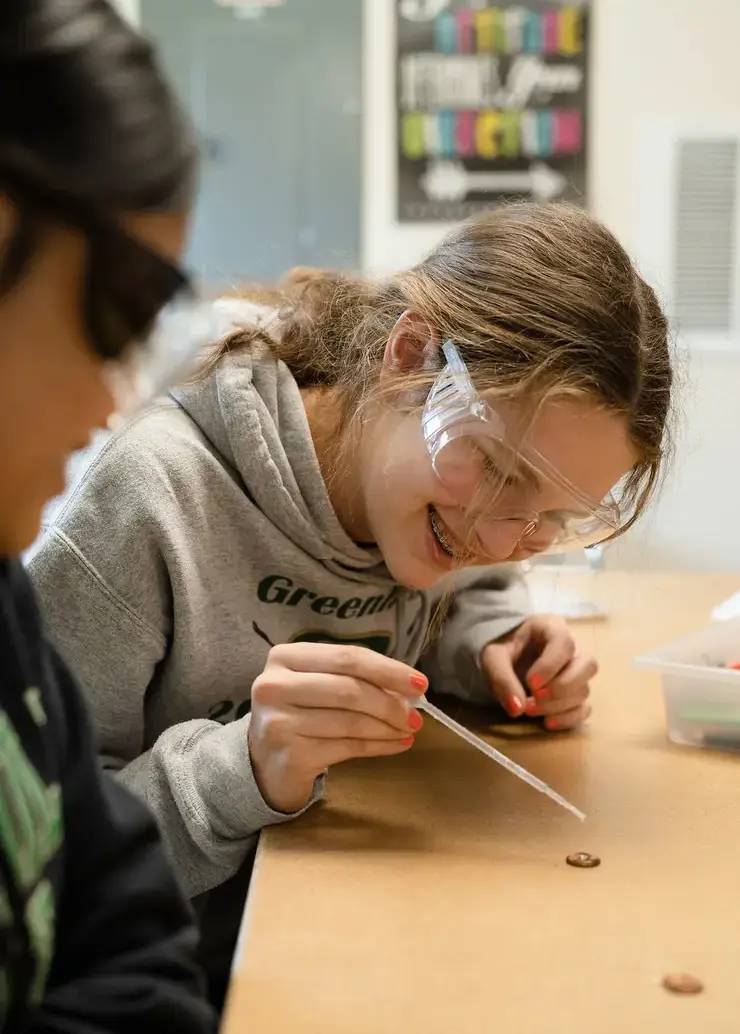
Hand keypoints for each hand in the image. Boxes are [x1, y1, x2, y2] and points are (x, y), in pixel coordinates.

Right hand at [248, 643, 427, 812]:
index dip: (387, 670)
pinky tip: (396, 745)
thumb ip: (352, 678)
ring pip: (351, 721)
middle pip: (349, 689)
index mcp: (284, 657)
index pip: (346, 657)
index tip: (420, 683)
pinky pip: (348, 747)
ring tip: (408, 730)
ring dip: (388, 727)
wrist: (263, 761)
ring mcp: (279, 722)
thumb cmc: (298, 712)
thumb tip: (408, 689)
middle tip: (416, 716)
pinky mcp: (291, 755)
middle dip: (390, 703)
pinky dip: (378, 746)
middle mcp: (275, 685)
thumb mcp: (316, 684)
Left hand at [481, 616, 595, 731]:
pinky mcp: (575, 693)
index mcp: (552, 628)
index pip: (565, 643)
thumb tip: (517, 709)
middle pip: (587, 666)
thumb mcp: (492, 657)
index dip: (550, 665)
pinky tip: (547, 722)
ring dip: (558, 705)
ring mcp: (577, 671)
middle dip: (560, 688)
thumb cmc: (501, 648)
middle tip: (533, 697)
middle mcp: (573, 648)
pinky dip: (569, 718)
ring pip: (584, 689)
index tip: (530, 683)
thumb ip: (501, 678)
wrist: (503, 656)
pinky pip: (584, 708)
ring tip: (529, 709)